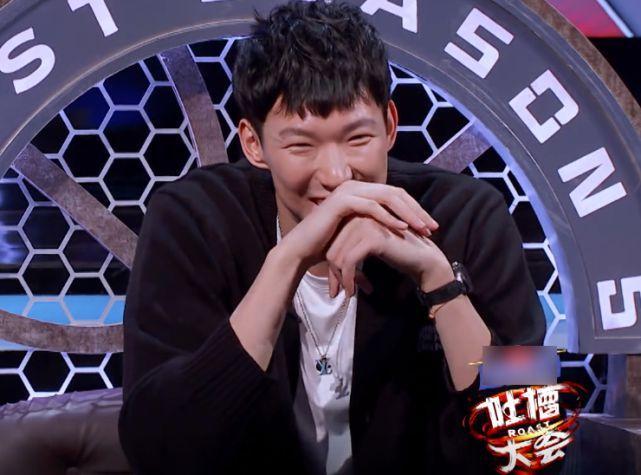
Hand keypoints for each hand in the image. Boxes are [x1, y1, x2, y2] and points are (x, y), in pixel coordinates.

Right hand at [278, 180, 438, 271]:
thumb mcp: (354, 240)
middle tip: (433, 227)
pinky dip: (389, 217)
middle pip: (395, 193)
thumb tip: (383, 261)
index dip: (414, 210)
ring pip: (387, 198)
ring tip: (422, 228)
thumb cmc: (325, 248)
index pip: (394, 196)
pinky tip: (402, 228)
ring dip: (408, 213)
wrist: (301, 250)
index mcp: (360, 191)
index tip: (429, 227)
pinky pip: (372, 206)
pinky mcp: (342, 201)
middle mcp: (355, 186)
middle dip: (417, 211)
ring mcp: (348, 191)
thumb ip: (370, 239)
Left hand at [324, 215, 452, 297]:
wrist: (425, 259)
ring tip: (349, 293)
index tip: (337, 284)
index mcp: (358, 214)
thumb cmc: (399, 254)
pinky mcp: (372, 237)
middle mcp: (359, 215)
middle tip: (339, 292)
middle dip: (334, 273)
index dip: (332, 266)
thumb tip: (326, 260)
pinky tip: (354, 291)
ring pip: (337, 256)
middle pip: (332, 248)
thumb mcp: (369, 247)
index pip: (333, 241)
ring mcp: (365, 224)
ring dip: (342, 279)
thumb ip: (350, 247)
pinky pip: (348, 261)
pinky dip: (348, 279)